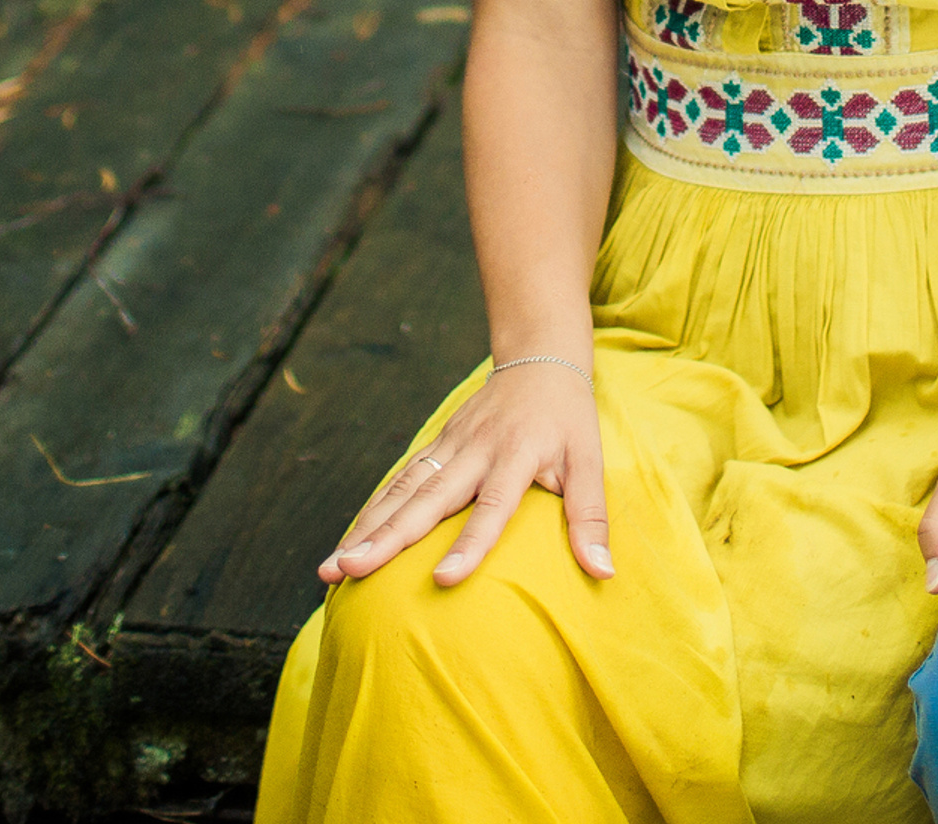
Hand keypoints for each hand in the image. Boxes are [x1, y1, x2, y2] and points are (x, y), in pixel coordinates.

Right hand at [320, 360, 610, 586]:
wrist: (538, 358)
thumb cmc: (568, 419)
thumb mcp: (590, 461)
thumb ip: (591, 518)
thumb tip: (604, 575)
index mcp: (515, 456)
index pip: (491, 507)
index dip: (469, 544)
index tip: (443, 581)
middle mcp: (474, 450)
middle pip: (426, 499)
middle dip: (385, 538)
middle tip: (349, 571)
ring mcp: (449, 445)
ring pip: (402, 490)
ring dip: (366, 529)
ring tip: (333, 568)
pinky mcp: (436, 445)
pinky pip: (399, 480)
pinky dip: (371, 510)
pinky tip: (347, 541)